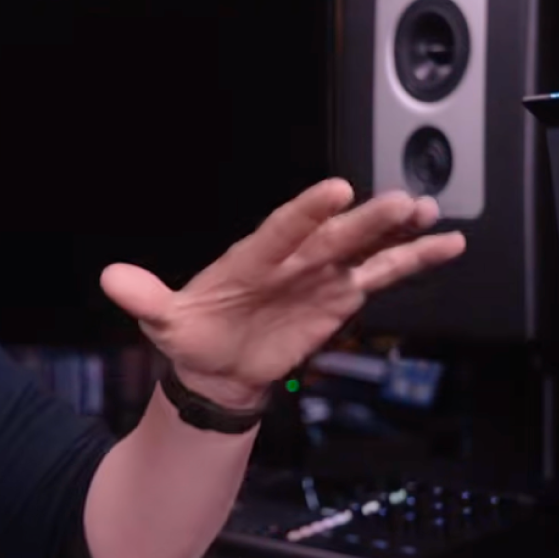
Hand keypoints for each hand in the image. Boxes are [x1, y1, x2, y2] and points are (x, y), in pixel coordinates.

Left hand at [98, 179, 466, 410]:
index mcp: (253, 256)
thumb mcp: (163, 319)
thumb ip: (145, 298)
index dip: (308, 212)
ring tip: (431, 215)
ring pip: (366, 248)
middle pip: (335, 235)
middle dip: (367, 221)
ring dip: (398, 233)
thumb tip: (111, 280)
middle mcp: (294, 257)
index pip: (283, 229)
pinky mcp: (342, 295)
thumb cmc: (194, 335)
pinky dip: (415, 261)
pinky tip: (448, 245)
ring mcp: (322, 273)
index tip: (336, 190)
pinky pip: (383, 274)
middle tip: (401, 202)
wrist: (219, 367)